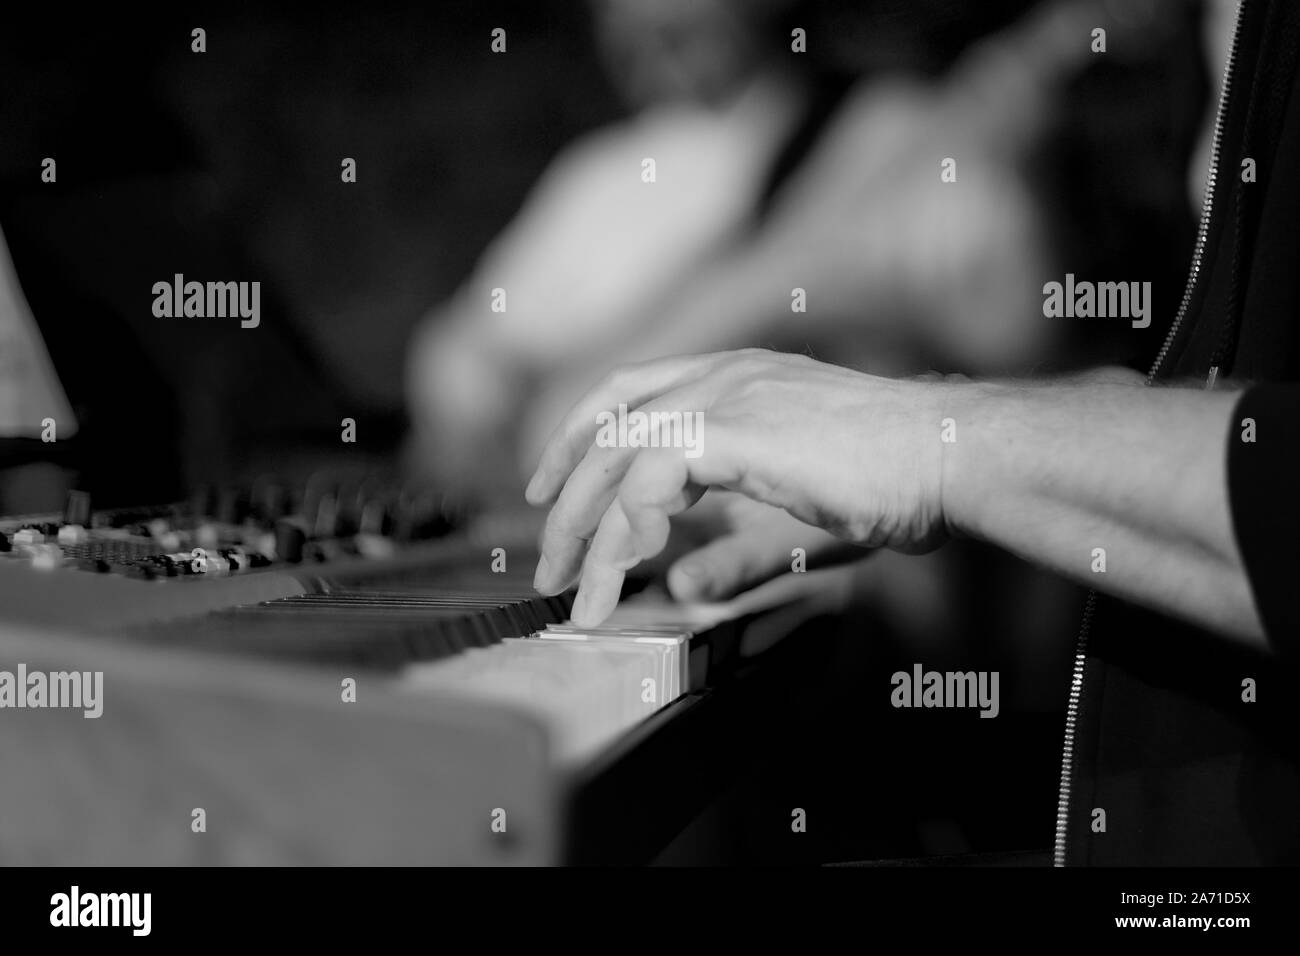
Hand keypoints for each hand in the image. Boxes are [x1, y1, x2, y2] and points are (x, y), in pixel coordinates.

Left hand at [525, 349, 950, 624]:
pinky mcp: (738, 426)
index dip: (578, 439)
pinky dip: (629, 528)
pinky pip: (651, 476)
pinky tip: (629, 570)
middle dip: (566, 497)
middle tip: (553, 565)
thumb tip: (679, 583)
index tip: (551, 492)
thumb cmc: (888, 485)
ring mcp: (728, 393)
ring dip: (587, 525)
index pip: (627, 393)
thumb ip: (731, 552)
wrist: (949, 458)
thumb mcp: (791, 528)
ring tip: (577, 588)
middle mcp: (720, 374)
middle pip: (607, 423)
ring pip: (618, 452)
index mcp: (733, 378)